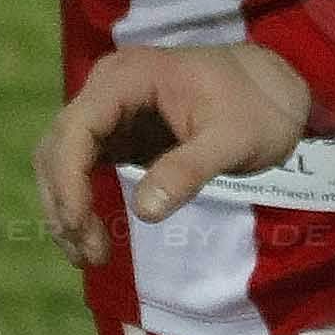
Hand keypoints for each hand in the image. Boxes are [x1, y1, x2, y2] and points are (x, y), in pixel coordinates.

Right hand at [37, 40, 314, 257]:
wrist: (275, 90)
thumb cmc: (259, 108)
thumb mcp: (233, 141)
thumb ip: (189, 170)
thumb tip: (144, 210)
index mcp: (128, 77)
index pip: (77, 128)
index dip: (69, 180)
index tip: (79, 225)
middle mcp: (107, 88)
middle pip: (58, 146)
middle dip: (65, 202)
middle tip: (90, 255)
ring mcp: (109, 111)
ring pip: (62, 159)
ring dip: (66, 207)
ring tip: (88, 256)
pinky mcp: (116, 134)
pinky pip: (82, 167)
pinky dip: (80, 202)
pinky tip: (91, 237)